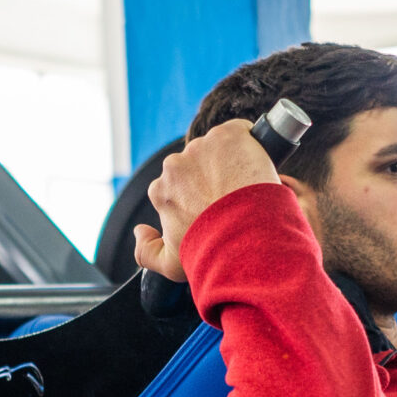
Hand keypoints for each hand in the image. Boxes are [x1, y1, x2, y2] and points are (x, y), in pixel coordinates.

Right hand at [130, 119, 280, 285]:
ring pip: (219, 148)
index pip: (178, 186)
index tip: (216, 207)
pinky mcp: (229, 134)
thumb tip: (139, 231)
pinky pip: (242, 132)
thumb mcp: (170, 265)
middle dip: (213, 176)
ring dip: (231, 161)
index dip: (198, 196)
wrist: (246, 237)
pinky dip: (251, 143)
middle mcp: (176, 165)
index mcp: (160, 190)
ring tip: (248, 184)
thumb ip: (145, 252)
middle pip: (197, 164)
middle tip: (235, 198)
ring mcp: (202, 147)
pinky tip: (257, 164)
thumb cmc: (211, 252)